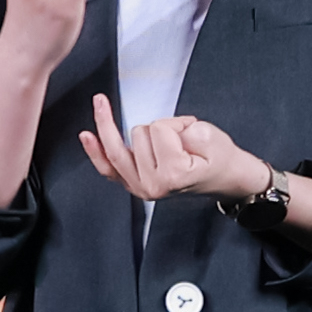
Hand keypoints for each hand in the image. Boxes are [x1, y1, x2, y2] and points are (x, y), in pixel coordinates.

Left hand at [80, 102, 274, 204]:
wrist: (224, 178)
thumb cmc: (219, 159)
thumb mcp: (210, 135)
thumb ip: (182, 128)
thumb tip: (157, 130)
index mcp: (173, 175)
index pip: (160, 129)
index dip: (178, 124)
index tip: (192, 136)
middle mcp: (152, 185)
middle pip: (139, 133)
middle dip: (163, 129)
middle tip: (184, 144)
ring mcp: (139, 187)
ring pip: (124, 141)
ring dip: (146, 136)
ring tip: (170, 148)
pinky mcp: (131, 184)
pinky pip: (106, 166)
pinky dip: (95, 151)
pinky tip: (87, 136)